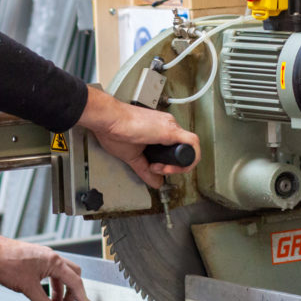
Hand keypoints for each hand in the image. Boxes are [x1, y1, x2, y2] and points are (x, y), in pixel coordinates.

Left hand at [0, 216, 95, 300]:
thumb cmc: (7, 261)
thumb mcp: (27, 287)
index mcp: (54, 262)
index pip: (75, 282)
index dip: (83, 297)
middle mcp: (51, 257)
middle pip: (72, 275)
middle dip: (73, 292)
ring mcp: (43, 257)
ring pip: (60, 275)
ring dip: (60, 290)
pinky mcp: (35, 260)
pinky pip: (49, 273)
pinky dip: (50, 285)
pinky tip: (43, 293)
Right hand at [77, 86, 200, 188]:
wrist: (108, 119)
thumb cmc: (114, 130)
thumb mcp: (132, 156)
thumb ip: (145, 169)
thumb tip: (156, 182)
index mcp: (159, 129)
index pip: (176, 148)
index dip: (170, 163)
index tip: (155, 167)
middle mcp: (167, 125)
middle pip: (184, 149)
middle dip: (175, 166)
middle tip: (158, 169)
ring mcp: (170, 126)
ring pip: (190, 147)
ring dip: (179, 165)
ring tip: (161, 168)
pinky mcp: (170, 130)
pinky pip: (192, 144)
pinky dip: (187, 160)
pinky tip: (170, 166)